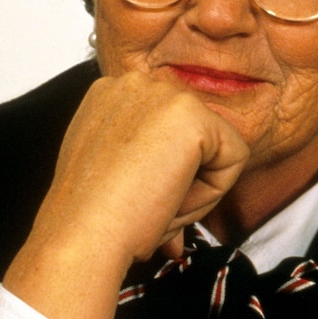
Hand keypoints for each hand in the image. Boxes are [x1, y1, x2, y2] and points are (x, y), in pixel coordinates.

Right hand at [4, 71, 248, 318]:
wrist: (83, 235)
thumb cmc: (92, 219)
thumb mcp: (115, 176)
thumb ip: (147, 166)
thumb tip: (173, 194)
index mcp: (109, 96)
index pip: (170, 133)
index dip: (164, 176)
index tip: (137, 200)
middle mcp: (134, 83)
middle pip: (195, 138)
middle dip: (182, 183)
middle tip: (148, 209)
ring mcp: (163, 94)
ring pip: (216, 148)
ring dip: (195, 189)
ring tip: (154, 205)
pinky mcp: (192, 114)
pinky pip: (235, 157)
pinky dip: (212, 191)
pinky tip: (171, 198)